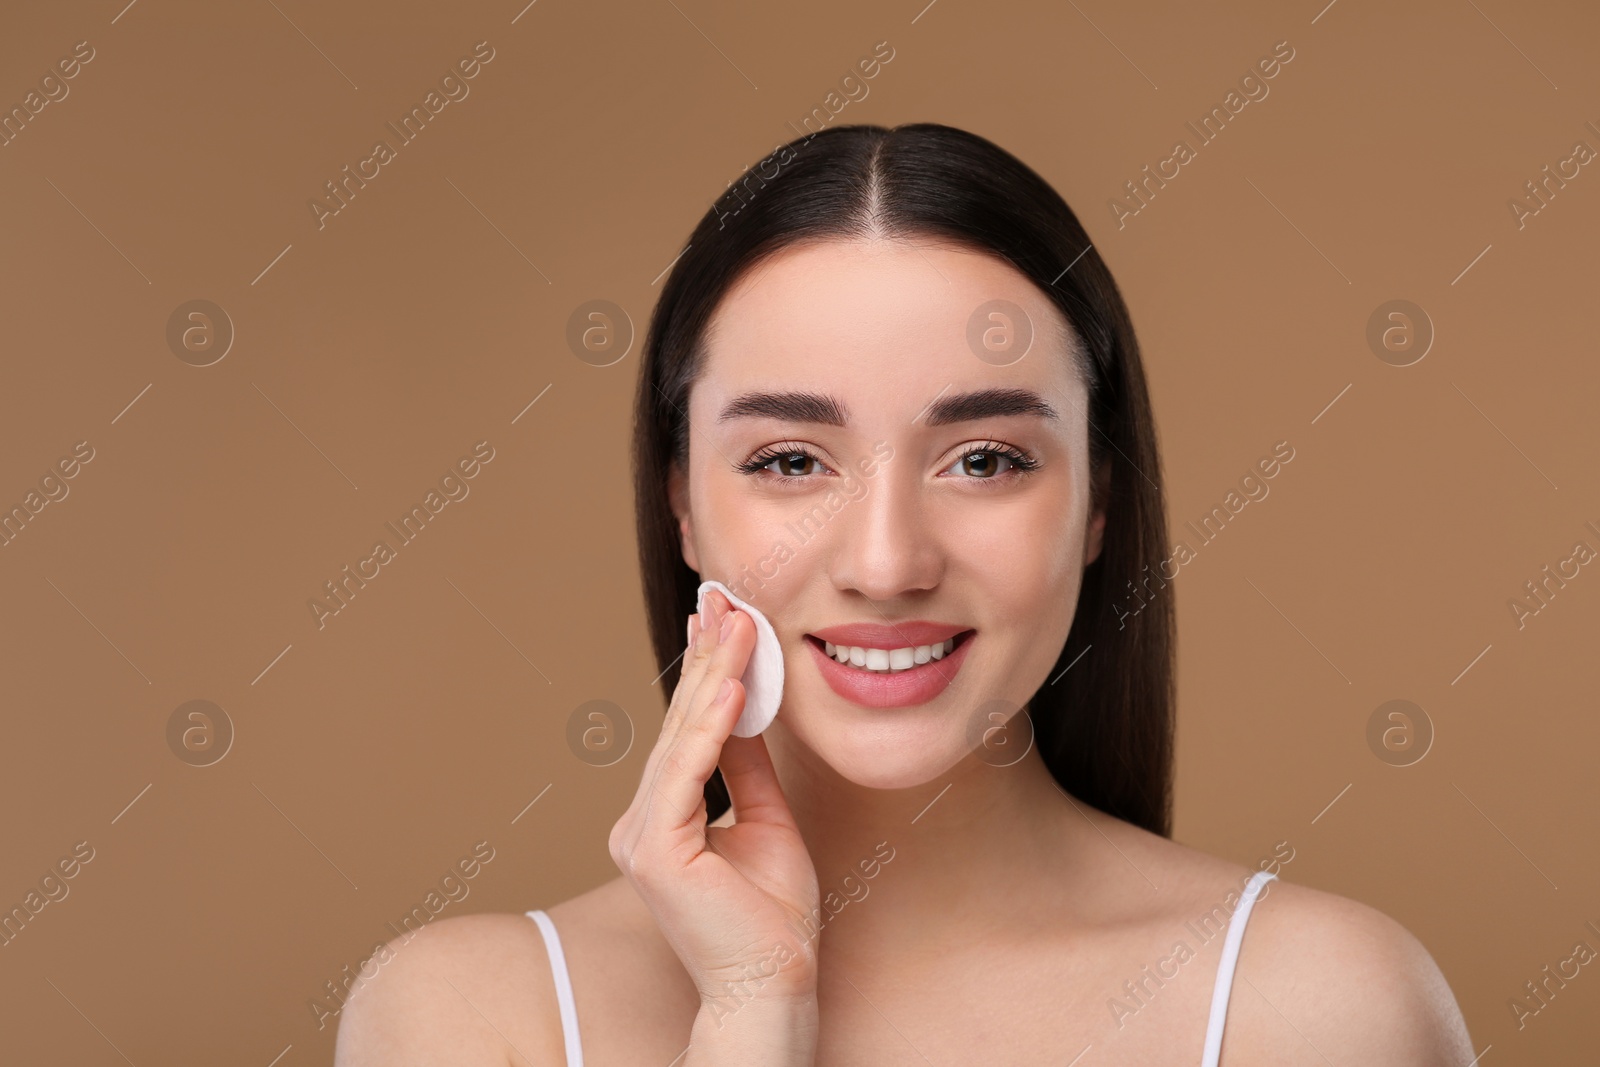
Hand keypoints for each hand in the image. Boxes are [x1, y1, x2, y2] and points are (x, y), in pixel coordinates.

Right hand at [609, 587, 820, 1013]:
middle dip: (707, 657)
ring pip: (683, 739)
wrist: (774, 984)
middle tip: (725, 597)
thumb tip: (749, 708)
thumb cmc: (772, 918)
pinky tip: (733, 685)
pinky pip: (687, 773)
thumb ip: (749, 767)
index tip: (723, 618)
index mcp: (662, 819)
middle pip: (681, 724)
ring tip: (737, 622)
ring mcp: (640, 836)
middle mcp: (639, 823)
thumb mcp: (767, 821)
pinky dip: (711, 726)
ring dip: (714, 675)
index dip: (707, 672)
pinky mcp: (654, 851)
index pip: (688, 730)